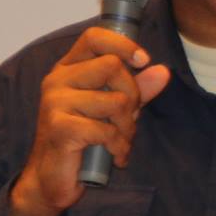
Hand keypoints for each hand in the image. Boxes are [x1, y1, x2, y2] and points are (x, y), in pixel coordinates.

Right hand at [10, 27, 171, 215]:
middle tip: (130, 119)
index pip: (94, 38)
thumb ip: (136, 89)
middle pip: (113, 66)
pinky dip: (120, 146)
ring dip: (128, 127)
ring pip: (116, 101)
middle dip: (133, 96)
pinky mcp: (61, 128)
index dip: (123, 44)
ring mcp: (55, 103)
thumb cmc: (83, 140)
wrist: (52, 178)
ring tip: (120, 141)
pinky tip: (115, 156)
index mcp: (68, 70)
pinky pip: (107, 130)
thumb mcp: (114, 110)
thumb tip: (162, 71)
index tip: (142, 61)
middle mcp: (57, 81)